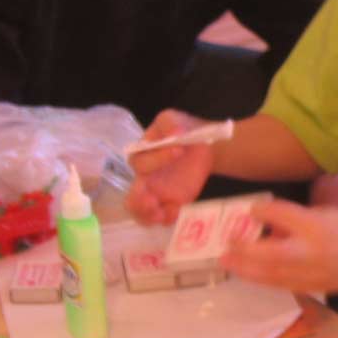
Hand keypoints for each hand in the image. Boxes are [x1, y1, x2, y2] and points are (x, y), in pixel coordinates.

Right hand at [125, 110, 214, 224]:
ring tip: (160, 214)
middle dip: (138, 202)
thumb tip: (174, 133)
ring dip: (148, 216)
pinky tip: (177, 212)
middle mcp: (145, 179)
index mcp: (141, 157)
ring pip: (142, 212)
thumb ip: (169, 123)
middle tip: (151, 200)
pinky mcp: (172, 202)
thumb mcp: (174, 119)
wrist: (205, 146)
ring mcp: (157, 194)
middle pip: (131, 197)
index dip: (157, 158)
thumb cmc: (183, 131)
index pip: (140, 162)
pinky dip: (168, 218)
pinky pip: (164, 216)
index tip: (178, 150)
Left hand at [221, 197, 337, 292]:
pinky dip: (265, 280)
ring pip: (270, 275)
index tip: (250, 210)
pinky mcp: (314, 287)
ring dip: (246, 270)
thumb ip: (294, 220)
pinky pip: (283, 285)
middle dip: (242, 252)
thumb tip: (266, 224)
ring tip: (230, 265)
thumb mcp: (323, 213)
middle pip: (267, 254)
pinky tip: (254, 276)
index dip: (261, 211)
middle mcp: (310, 251)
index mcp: (315, 226)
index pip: (280, 215)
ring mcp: (312, 273)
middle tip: (224, 248)